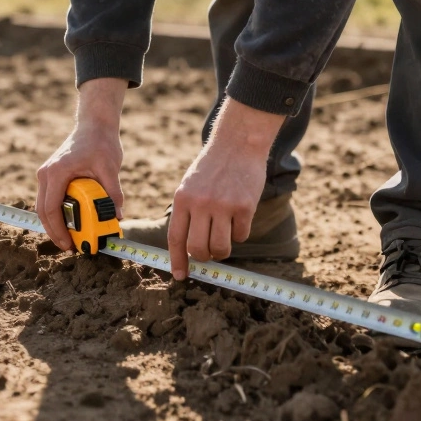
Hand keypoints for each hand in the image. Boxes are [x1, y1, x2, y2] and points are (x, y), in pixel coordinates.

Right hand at [35, 78, 126, 250]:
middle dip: (54, 232)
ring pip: (44, 207)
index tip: (69, 244)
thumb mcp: (110, 168)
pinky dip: (57, 214)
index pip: (51, 208)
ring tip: (72, 238)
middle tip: (70, 247)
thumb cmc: (100, 142)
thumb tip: (117, 216)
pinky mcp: (51, 176)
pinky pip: (50, 200)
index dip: (58, 230)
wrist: (94, 124)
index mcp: (57, 172)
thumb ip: (113, 193)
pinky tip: (72, 222)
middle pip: (43, 211)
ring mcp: (47, 174)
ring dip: (55, 224)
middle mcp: (46, 174)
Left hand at [167, 98, 283, 279]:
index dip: (177, 261)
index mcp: (182, 199)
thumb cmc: (212, 168)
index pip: (175, 238)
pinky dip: (240, 234)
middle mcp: (200, 204)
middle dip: (203, 258)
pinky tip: (239, 220)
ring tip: (225, 241)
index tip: (180, 276)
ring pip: (220, 248)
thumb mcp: (190, 186)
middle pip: (197, 248)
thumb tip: (189, 249)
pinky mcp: (244, 206)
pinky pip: (241, 235)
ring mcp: (223, 205)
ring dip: (222, 251)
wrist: (238, 144)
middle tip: (209, 254)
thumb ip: (188, 212)